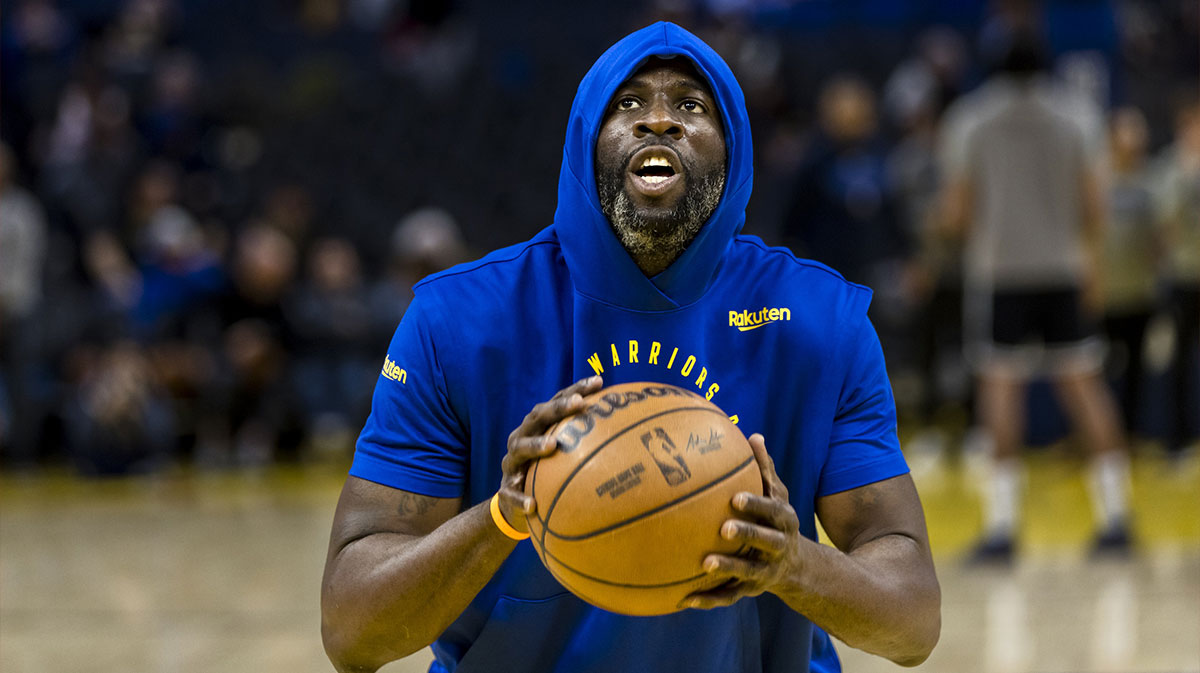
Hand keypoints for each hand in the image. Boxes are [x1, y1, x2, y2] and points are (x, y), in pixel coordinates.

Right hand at [496, 375, 603, 534]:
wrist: (514, 503)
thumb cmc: (547, 472)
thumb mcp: (563, 456)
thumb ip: (587, 443)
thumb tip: (630, 434)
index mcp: (537, 427)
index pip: (557, 402)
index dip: (576, 390)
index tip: (599, 382)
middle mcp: (522, 438)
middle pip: (537, 417)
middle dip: (557, 408)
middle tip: (578, 404)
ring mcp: (511, 463)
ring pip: (519, 449)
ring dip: (535, 445)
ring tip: (552, 445)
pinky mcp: (505, 489)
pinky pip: (511, 493)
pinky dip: (520, 497)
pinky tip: (533, 504)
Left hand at [681, 433, 803, 608]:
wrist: (796, 566)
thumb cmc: (776, 520)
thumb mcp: (777, 495)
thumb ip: (764, 469)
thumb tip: (754, 436)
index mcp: (783, 521)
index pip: (772, 511)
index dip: (757, 505)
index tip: (736, 498)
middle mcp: (779, 547)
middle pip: (766, 541)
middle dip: (748, 534)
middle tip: (724, 528)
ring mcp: (766, 571)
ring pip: (748, 572)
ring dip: (728, 569)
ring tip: (705, 564)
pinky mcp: (751, 591)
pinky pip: (729, 596)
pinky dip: (709, 599)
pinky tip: (685, 599)